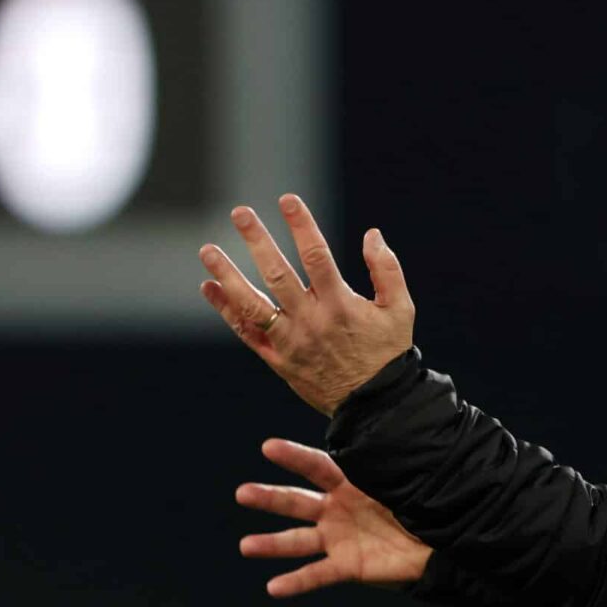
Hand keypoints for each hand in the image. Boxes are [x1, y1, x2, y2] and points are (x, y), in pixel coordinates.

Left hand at [198, 195, 415, 416]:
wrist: (374, 407)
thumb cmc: (387, 353)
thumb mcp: (400, 310)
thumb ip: (387, 270)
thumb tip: (372, 234)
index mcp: (341, 305)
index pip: (317, 256)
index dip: (301, 225)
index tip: (287, 200)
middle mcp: (311, 321)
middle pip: (277, 275)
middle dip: (257, 241)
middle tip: (240, 212)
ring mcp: (291, 342)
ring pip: (252, 305)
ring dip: (228, 276)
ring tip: (207, 250)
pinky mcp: (278, 360)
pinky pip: (246, 333)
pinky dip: (226, 310)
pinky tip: (209, 287)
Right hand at [236, 438, 432, 596]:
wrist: (438, 540)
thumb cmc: (418, 502)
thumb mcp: (399, 481)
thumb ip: (377, 471)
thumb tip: (368, 445)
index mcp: (348, 483)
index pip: (316, 467)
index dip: (294, 457)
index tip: (268, 447)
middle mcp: (335, 509)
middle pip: (297, 502)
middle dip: (270, 498)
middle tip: (242, 493)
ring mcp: (337, 538)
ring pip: (298, 540)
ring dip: (272, 544)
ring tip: (246, 546)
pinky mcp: (346, 566)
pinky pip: (317, 574)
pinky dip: (296, 582)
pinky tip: (274, 587)